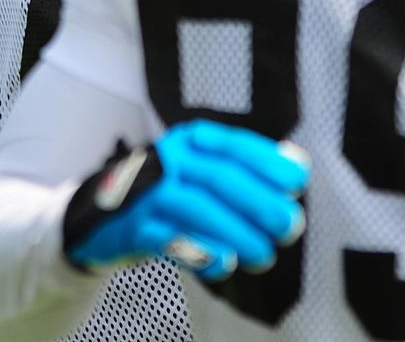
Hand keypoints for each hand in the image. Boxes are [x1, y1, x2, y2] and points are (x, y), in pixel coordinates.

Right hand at [63, 119, 309, 280]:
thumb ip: (252, 168)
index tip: (298, 181)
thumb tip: (298, 164)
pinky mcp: (133, 227)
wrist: (106, 215)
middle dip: (259, 202)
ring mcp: (149, 192)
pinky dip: (198, 251)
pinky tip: (224, 262)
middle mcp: (170, 159)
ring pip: (197, 207)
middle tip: (290, 225)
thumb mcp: (208, 171)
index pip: (236, 145)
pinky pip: (168, 239)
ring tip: (264, 254)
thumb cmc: (173, 192)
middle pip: (220, 176)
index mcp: (194, 141)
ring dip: (236, 232)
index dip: (269, 162)